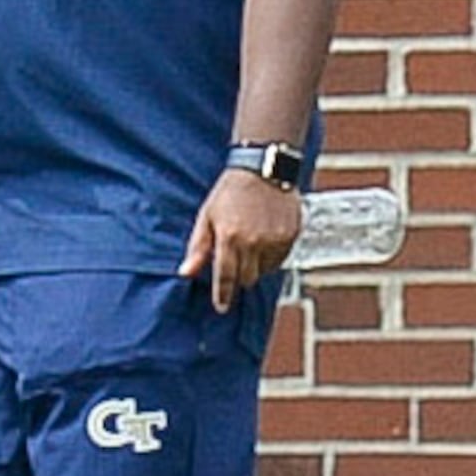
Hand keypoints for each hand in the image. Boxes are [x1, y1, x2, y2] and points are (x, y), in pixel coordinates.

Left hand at [180, 168, 301, 313]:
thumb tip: (185, 273)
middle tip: (236, 260)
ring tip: (252, 243)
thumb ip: (198, 247)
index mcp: (229, 238)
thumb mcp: (207, 216)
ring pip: (265, 271)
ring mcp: (275, 239)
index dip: (223, 296)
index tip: (221, 307)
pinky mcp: (290, 235)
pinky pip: (280, 259)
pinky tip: (266, 238)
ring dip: (257, 265)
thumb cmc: (230, 191)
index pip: (225, 278)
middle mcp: (254, 242)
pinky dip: (272, 256)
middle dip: (240, 276)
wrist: (263, 168)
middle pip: (247, 279)